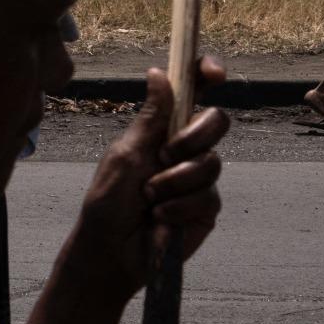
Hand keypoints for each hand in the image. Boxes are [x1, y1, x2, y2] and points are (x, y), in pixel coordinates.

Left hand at [65, 57, 229, 301]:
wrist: (112, 251)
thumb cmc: (108, 201)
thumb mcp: (126, 154)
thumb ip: (151, 117)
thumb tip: (158, 71)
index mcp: (161, 128)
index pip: (191, 92)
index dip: (206, 75)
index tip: (216, 74)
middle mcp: (184, 149)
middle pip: (216, 122)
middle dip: (192, 138)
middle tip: (164, 156)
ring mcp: (198, 178)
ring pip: (212, 163)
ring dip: (176, 182)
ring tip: (151, 199)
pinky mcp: (206, 208)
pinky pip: (209, 196)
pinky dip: (181, 207)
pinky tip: (161, 218)